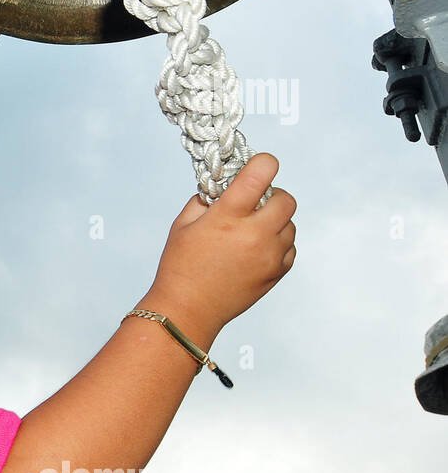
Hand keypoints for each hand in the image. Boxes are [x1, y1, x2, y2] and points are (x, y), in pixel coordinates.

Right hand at [150, 152, 296, 331]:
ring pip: (291, 224)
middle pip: (286, 198)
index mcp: (228, 217)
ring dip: (276, 221)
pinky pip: (290, 247)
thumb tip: (224, 184)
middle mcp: (254, 234)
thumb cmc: (180, 266)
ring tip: (253, 231)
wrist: (188, 309)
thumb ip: (205, 199)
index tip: (258, 167)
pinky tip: (257, 249)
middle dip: (272, 195)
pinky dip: (278, 243)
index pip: (261, 173)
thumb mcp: (183, 225)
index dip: (263, 163)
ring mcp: (269, 255)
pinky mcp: (276, 272)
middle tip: (255, 204)